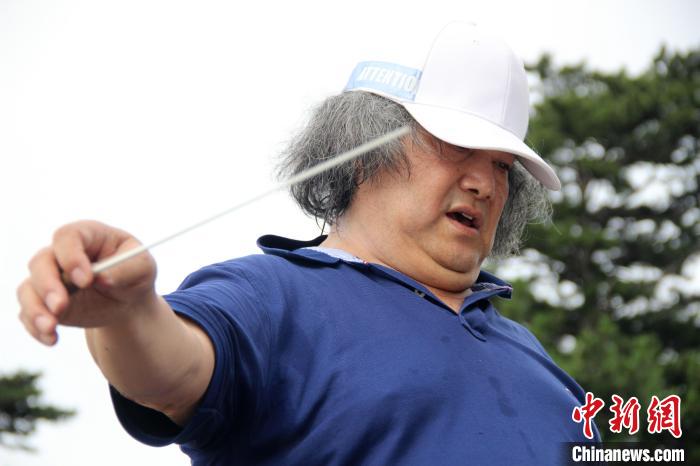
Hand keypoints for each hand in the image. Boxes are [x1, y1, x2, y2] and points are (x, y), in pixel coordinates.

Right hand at [17, 220, 156, 345]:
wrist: (128, 300)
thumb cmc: (135, 274)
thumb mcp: (143, 268)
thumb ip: (126, 270)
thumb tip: (103, 279)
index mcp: (88, 236)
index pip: (68, 237)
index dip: (71, 256)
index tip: (86, 279)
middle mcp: (62, 254)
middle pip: (41, 262)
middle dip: (48, 285)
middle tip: (61, 306)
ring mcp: (50, 278)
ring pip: (28, 289)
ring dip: (36, 309)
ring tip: (51, 328)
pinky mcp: (44, 302)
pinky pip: (28, 313)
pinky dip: (36, 327)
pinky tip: (51, 339)